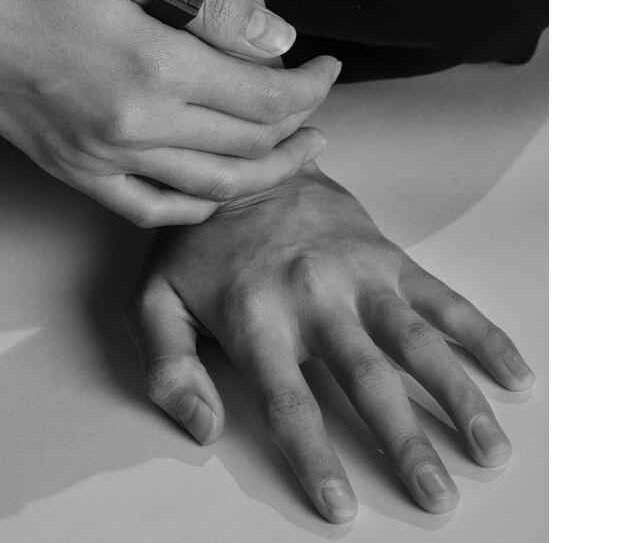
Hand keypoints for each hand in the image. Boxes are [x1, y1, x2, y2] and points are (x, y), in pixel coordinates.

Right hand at [0, 0, 338, 225]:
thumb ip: (211, 1)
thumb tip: (276, 37)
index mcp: (156, 66)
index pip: (265, 96)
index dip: (310, 86)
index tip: (327, 65)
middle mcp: (136, 126)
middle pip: (248, 146)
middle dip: (298, 127)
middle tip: (319, 105)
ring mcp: (100, 157)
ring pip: (210, 189)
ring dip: (265, 175)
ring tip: (296, 154)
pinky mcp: (70, 169)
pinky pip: (149, 208)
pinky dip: (196, 207)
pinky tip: (217, 190)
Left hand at [125, 165, 534, 521]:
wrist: (245, 160)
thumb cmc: (200, 239)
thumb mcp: (155, 297)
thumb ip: (168, 365)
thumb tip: (202, 426)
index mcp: (257, 316)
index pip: (289, 401)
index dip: (314, 458)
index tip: (340, 507)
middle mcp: (314, 297)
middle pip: (367, 380)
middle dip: (405, 443)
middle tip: (436, 497)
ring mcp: (359, 274)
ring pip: (417, 342)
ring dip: (458, 397)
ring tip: (489, 449)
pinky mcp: (389, 255)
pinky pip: (443, 299)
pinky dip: (482, 336)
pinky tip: (513, 374)